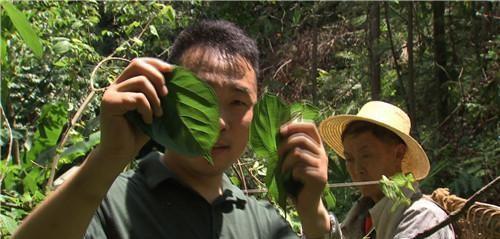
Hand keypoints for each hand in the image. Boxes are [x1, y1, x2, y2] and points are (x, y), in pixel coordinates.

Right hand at [99, 57, 172, 165]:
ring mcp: (110, 93)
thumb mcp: (153, 108)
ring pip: (140, 81)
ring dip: (155, 98)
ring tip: (158, 114)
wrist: (122, 152)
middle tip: (166, 95)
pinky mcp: (109, 103)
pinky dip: (147, 109)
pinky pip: (136, 98)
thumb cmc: (138, 132)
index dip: (156, 63)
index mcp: (125, 83)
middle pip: (137, 64)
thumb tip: (174, 75)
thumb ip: (158, 92)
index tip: (171, 71)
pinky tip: (147, 120)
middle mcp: (115, 85)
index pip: (139, 62)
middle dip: (157, 77)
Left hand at [278, 122, 329, 236]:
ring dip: (285, 162)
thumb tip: (278, 132)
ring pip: (298, 154)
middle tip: (277, 155)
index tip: (281, 131)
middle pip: (301, 139)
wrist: (307, 203)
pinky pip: (299, 169)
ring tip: (283, 170)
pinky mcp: (320, 177)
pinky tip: (293, 179)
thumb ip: (291, 147)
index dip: (295, 125)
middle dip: (284, 145)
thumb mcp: (294, 161)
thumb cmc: (297, 180)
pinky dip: (291, 174)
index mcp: (317, 147)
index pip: (310, 127)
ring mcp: (322, 166)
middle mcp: (322, 154)